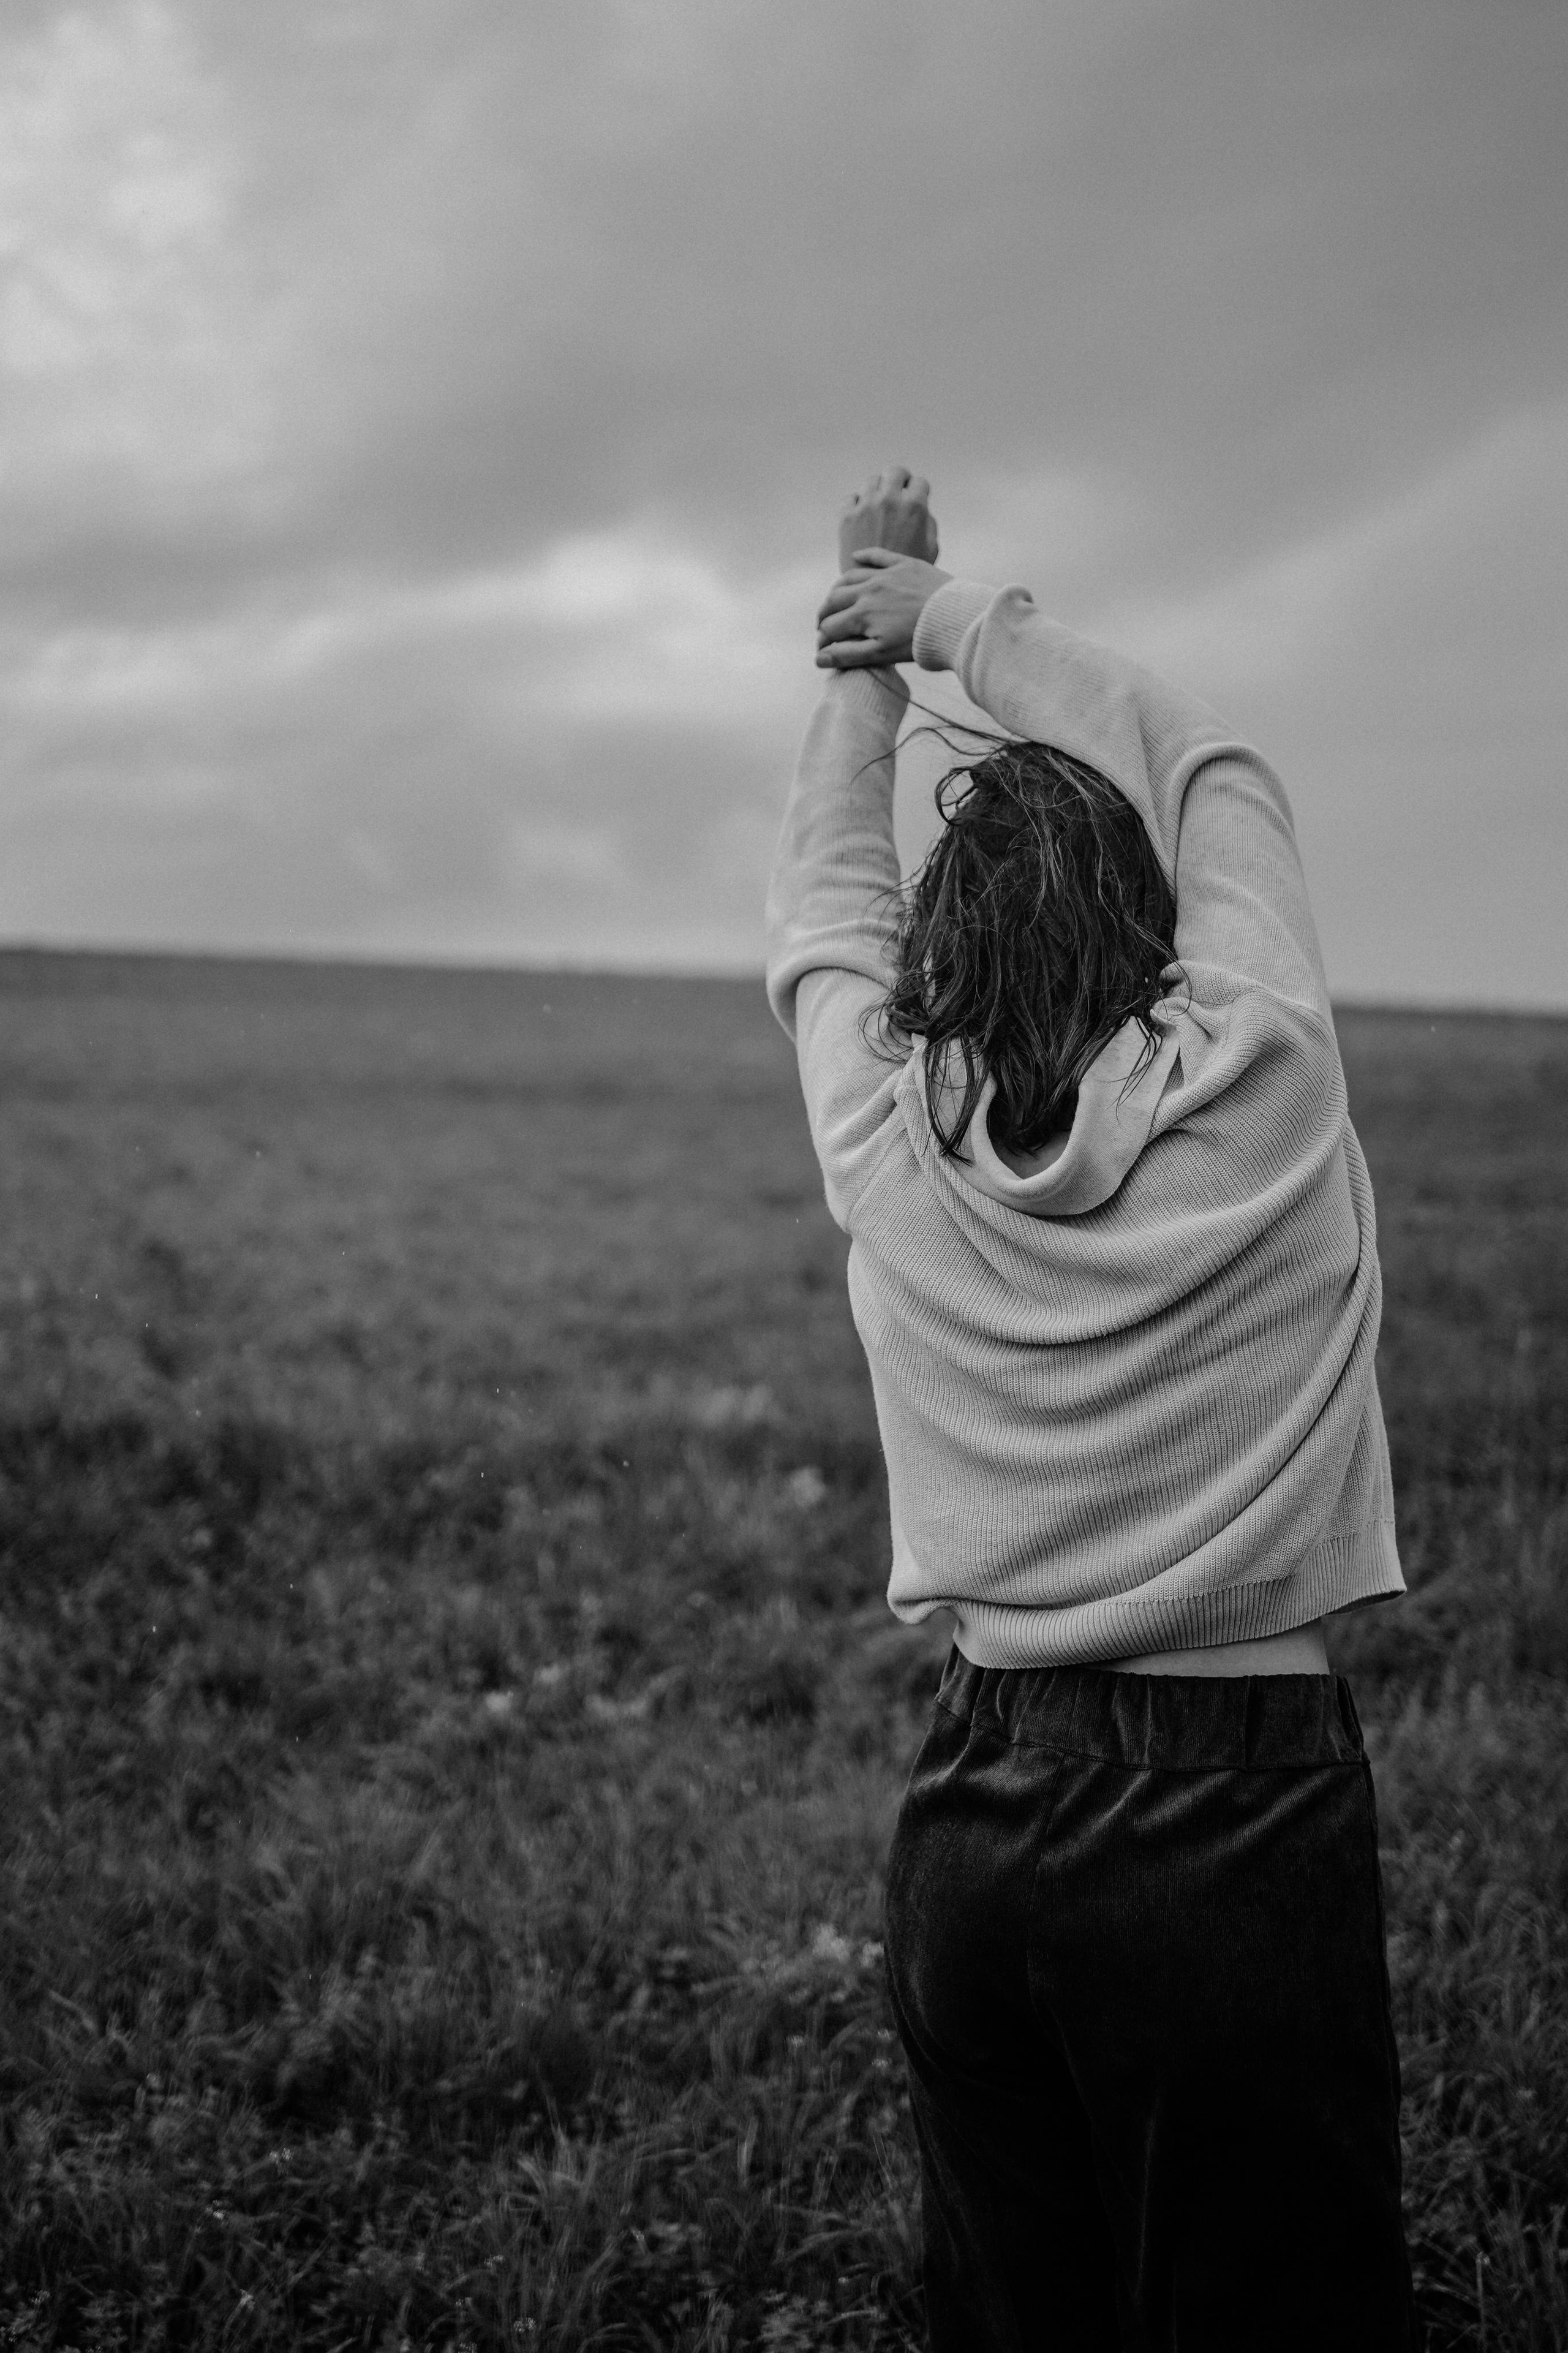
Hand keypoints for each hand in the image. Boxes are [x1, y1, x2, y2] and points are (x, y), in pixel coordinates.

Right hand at [816, 550, 951, 669]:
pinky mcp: (904, 564)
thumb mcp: (882, 654)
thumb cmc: (918, 641)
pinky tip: (856, 557)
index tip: (823, 650)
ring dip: (837, 589)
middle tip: (822, 627)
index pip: (830, 627)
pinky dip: (864, 556)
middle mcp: (868, 590)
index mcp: (861, 614)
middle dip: (823, 615)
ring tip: (834, 599)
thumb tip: (818, 659)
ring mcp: (885, 574)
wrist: (955, 618)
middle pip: (834, 600)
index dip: (823, 641)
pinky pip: (878, 555)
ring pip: (850, 577)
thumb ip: (848, 655)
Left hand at [838, 466, 938, 571]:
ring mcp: (866, 507)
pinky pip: (850, 498)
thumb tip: (921, 506)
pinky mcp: (847, 517)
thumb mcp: (931, 549)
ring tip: (878, 506)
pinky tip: (861, 517)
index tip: (915, 496)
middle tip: (898, 490)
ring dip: (877, 491)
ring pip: (871, 481)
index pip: (919, 482)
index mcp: (914, 506)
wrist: (877, 594)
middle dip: (899, 479)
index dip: (919, 490)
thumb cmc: (908, 576)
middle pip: (894, 471)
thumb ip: (928, 522)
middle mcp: (889, 501)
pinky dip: (856, 504)